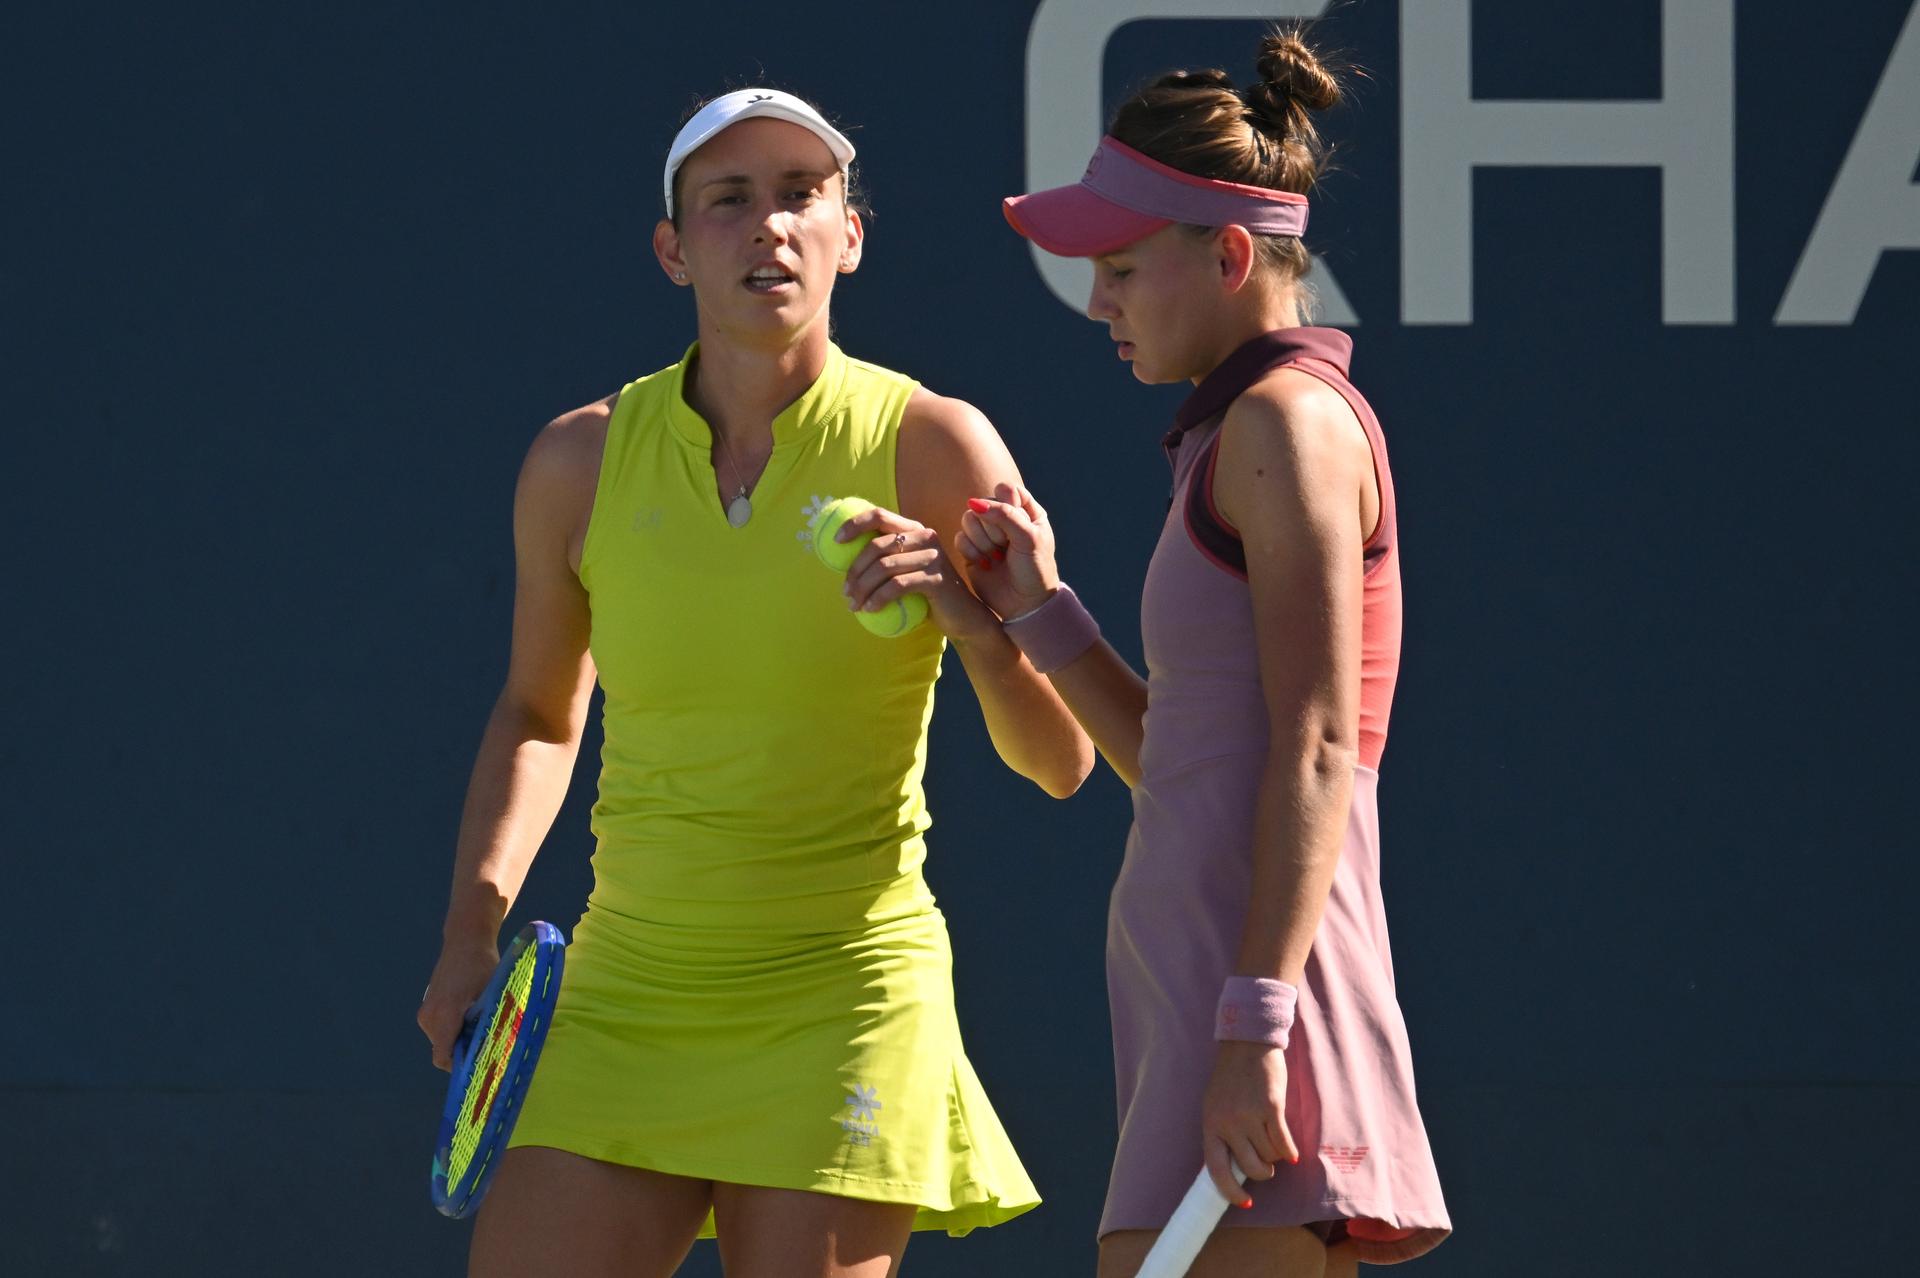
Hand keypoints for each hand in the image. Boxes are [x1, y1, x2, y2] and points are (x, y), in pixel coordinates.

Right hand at [417, 936, 499, 1071]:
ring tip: (482, 1024)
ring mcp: (426, 1012)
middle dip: (465, 1051)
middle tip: (488, 1044)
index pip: (443, 1058)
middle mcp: (430, 1017)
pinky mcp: (428, 1007)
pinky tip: (472, 1015)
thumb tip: (501, 1049)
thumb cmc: (484, 966)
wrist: (465, 941)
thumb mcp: (493, 995)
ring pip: (443, 1040)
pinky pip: (441, 1029)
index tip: (479, 1066)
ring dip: (461, 1038)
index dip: (460, 1067)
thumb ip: (491, 1024)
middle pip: (445, 1050)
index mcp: (445, 1016)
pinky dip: (455, 1028)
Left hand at [837, 504, 993, 639]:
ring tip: (853, 605)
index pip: (880, 516)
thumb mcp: (906, 571)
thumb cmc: (927, 595)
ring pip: (884, 567)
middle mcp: (925, 537)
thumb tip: (843, 559)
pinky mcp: (936, 578)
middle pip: (877, 546)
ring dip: (862, 588)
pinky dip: (878, 598)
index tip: (836, 542)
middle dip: (854, 570)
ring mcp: (933, 557)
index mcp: (914, 530)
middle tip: (845, 592)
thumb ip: (886, 559)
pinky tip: (869, 609)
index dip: (854, 524)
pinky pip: (897, 585)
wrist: (963, 618)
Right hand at [957, 482, 1059, 619]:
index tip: (1016, 524)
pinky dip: (971, 552)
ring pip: (968, 519)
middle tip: (1006, 547)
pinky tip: (985, 565)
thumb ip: (1004, 515)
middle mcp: (1004, 520)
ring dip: (982, 540)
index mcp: (1026, 512)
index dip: (1005, 504)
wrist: (1024, 605)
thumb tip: (973, 503)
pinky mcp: (971, 550)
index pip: (1006, 490)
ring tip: (996, 557)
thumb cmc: (1034, 570)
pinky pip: (959, 538)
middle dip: (993, 528)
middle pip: (984, 503)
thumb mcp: (1028, 538)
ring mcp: (986, 534)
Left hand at [1200, 1040, 1298, 1204]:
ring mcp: (1250, 1116)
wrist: (1247, 1044)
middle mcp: (1229, 1123)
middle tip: (1266, 1165)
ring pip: (1270, 1156)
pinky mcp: (1272, 1108)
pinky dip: (1290, 1152)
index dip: (1230, 1191)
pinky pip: (1284, 1143)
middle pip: (1251, 1168)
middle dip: (1263, 1172)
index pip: (1216, 1170)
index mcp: (1210, 1124)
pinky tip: (1292, 1154)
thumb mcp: (1215, 1106)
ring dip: (1275, 1155)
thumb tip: (1232, 1168)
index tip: (1244, 1202)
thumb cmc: (1231, 1078)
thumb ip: (1221, 1134)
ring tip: (1272, 1139)